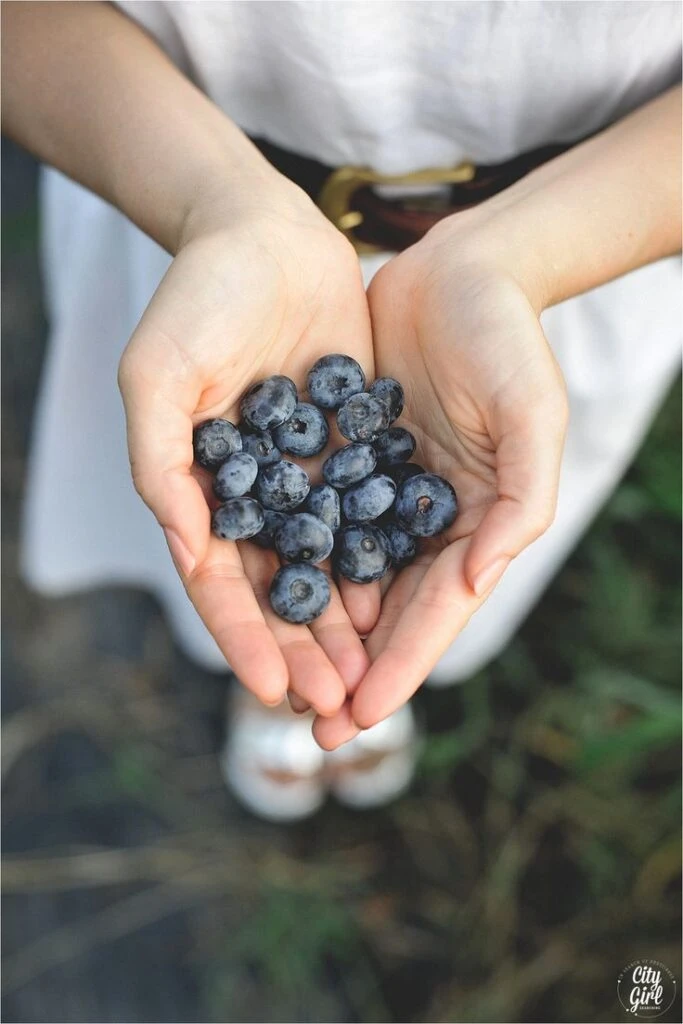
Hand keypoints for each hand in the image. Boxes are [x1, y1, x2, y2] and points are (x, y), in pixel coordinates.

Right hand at [118, 176, 379, 715]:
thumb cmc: (199, 298)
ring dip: (346, 623)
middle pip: (280, 588)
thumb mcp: (158, 374)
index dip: (243, 638)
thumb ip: (162, 463)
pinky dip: (383, 559)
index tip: (269, 691)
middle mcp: (256, 492)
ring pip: (330, 563)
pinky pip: (371, 512)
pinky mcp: (353, 444)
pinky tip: (406, 601)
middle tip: (333, 705)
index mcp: (202, 488)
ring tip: (371, 676)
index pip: (221, 581)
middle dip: (302, 649)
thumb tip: (189, 552)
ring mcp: (307, 472)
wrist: (265, 232)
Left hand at [315, 217, 567, 746]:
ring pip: (345, 575)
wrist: (462, 271)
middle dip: (353, 670)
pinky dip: (292, 557)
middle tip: (310, 728)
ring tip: (279, 682)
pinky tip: (257, 593)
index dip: (403, 666)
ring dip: (316, 632)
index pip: (437, 610)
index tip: (362, 717)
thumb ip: (520, 503)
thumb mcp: (533, 416)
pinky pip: (314, 516)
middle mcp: (427, 518)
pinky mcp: (346, 455)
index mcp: (475, 523)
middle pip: (387, 611)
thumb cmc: (508, 341)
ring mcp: (383, 490)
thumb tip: (479, 581)